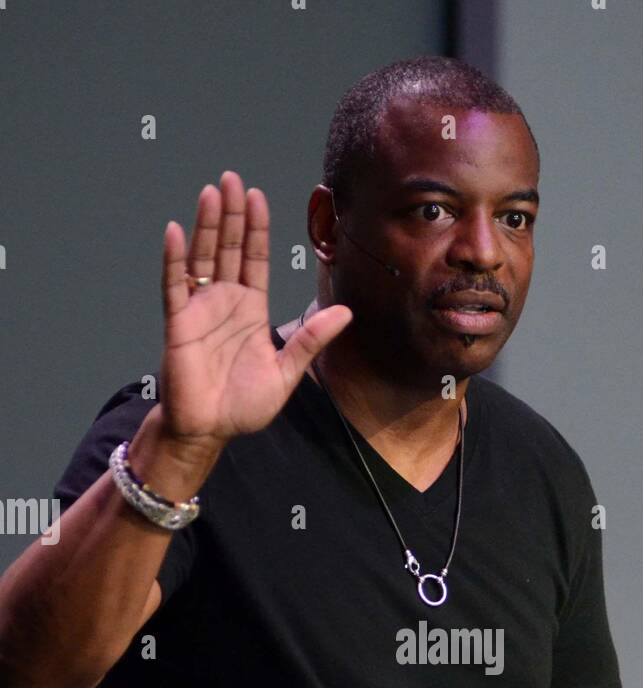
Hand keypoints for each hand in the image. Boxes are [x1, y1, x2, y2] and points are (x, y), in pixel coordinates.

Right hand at [158, 169, 352, 455]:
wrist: (210, 431)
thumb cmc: (244, 405)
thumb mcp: (288, 372)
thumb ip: (311, 340)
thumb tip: (345, 313)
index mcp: (251, 310)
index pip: (254, 259)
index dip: (255, 228)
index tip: (256, 196)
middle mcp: (225, 302)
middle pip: (228, 248)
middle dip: (231, 214)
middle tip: (232, 179)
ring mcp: (200, 309)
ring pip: (203, 257)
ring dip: (206, 225)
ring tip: (211, 192)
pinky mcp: (179, 323)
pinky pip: (175, 285)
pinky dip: (175, 259)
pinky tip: (177, 231)